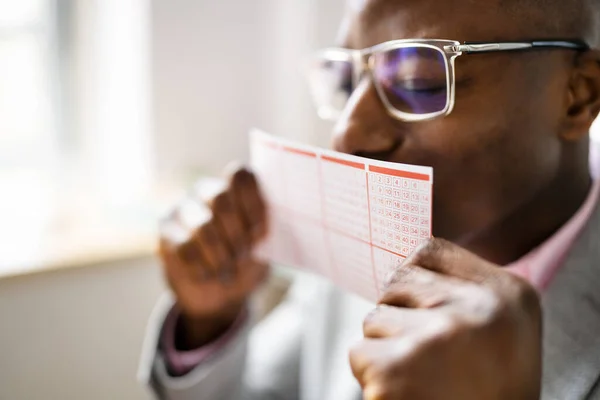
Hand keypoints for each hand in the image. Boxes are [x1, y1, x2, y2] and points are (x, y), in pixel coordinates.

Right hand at [158, 166, 268, 348]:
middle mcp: (206, 191)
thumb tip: (262, 227)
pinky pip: (183, 247)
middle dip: (237, 234)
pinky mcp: (165, 232)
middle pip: (221, 199)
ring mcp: (182, 209)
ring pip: (202, 226)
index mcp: (235, 188)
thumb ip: (264, 232)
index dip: (253, 203)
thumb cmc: (246, 264)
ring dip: (220, 256)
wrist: (220, 295)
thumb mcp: (263, 249)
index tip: (260, 233)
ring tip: (227, 272)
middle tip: (242, 257)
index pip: (240, 175)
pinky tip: (206, 275)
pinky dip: (201, 267)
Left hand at [350, 238, 541, 399]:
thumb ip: (466, 282)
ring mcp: (430, 341)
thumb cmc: (497, 382)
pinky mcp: (392, 374)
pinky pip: (360, 353)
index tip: (430, 308)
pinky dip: (374, 374)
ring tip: (424, 377)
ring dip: (388, 347)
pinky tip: (407, 391)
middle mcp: (470, 312)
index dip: (417, 281)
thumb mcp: (509, 319)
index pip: (426, 252)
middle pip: (394, 284)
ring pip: (374, 319)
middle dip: (402, 315)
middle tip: (435, 356)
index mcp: (504, 293)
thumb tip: (409, 258)